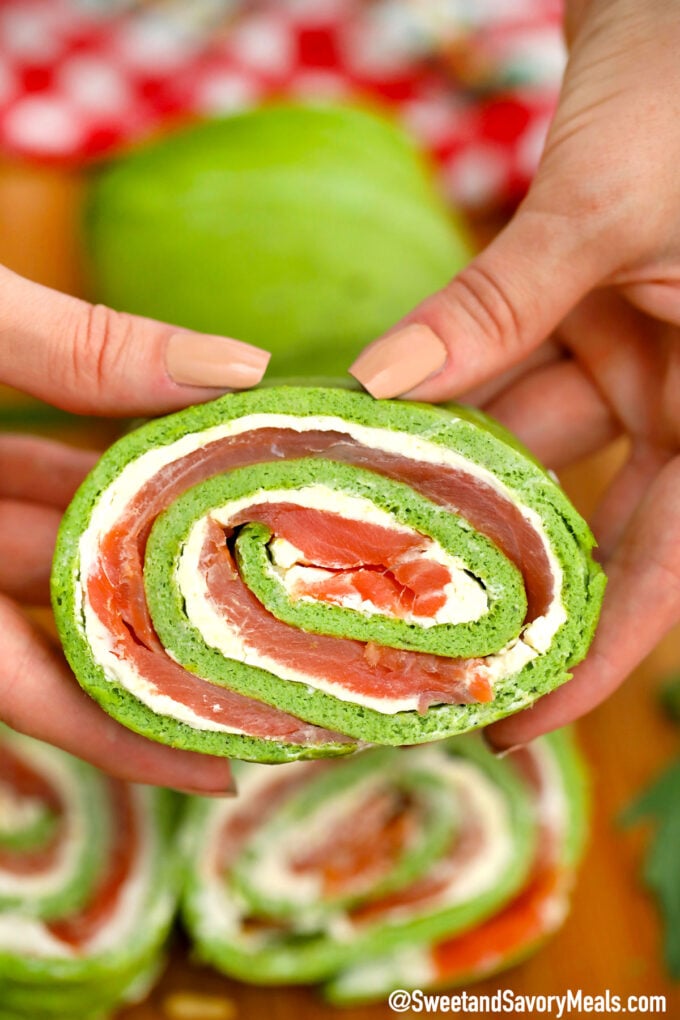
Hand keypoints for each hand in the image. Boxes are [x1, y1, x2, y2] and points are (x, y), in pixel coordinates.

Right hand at [0, 263, 268, 789]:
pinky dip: (93, 477)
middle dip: (155, 641)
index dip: (120, 739)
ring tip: (252, 566)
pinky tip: (175, 468)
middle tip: (270, 666)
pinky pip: (24, 483)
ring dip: (141, 549)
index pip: (23, 688)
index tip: (218, 776)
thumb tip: (241, 367)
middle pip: (54, 624)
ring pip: (47, 549)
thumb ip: (78, 349)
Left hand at [350, 0, 679, 749]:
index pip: (668, 571)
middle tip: (408, 654)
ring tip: (357, 549)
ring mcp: (627, 354)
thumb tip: (384, 389)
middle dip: (500, 584)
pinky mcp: (576, 309)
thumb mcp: (603, 211)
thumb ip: (498, 303)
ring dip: (445, 483)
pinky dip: (441, 396)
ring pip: (528, 448)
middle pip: (590, 527)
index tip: (513, 721)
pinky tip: (366, 430)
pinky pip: (503, 369)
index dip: (597, 659)